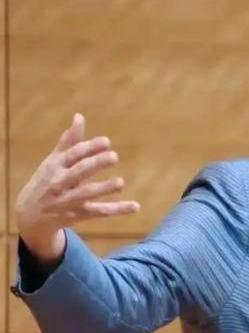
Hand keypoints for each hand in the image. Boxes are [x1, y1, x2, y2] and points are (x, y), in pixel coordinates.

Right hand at [15, 113, 139, 262]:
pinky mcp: (78, 215)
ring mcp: (67, 201)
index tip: (106, 141)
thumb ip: (69, 141)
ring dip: (104, 188)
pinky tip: (136, 206)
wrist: (29, 216)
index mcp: (55, 166)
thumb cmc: (46, 181)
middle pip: (78, 172)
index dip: (89, 147)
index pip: (72, 155)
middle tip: (114, 156)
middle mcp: (59, 183)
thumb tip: (79, 116)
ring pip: (87, 194)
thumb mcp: (54, 161)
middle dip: (95, 164)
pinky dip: (117, 209)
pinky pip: (99, 212)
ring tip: (121, 182)